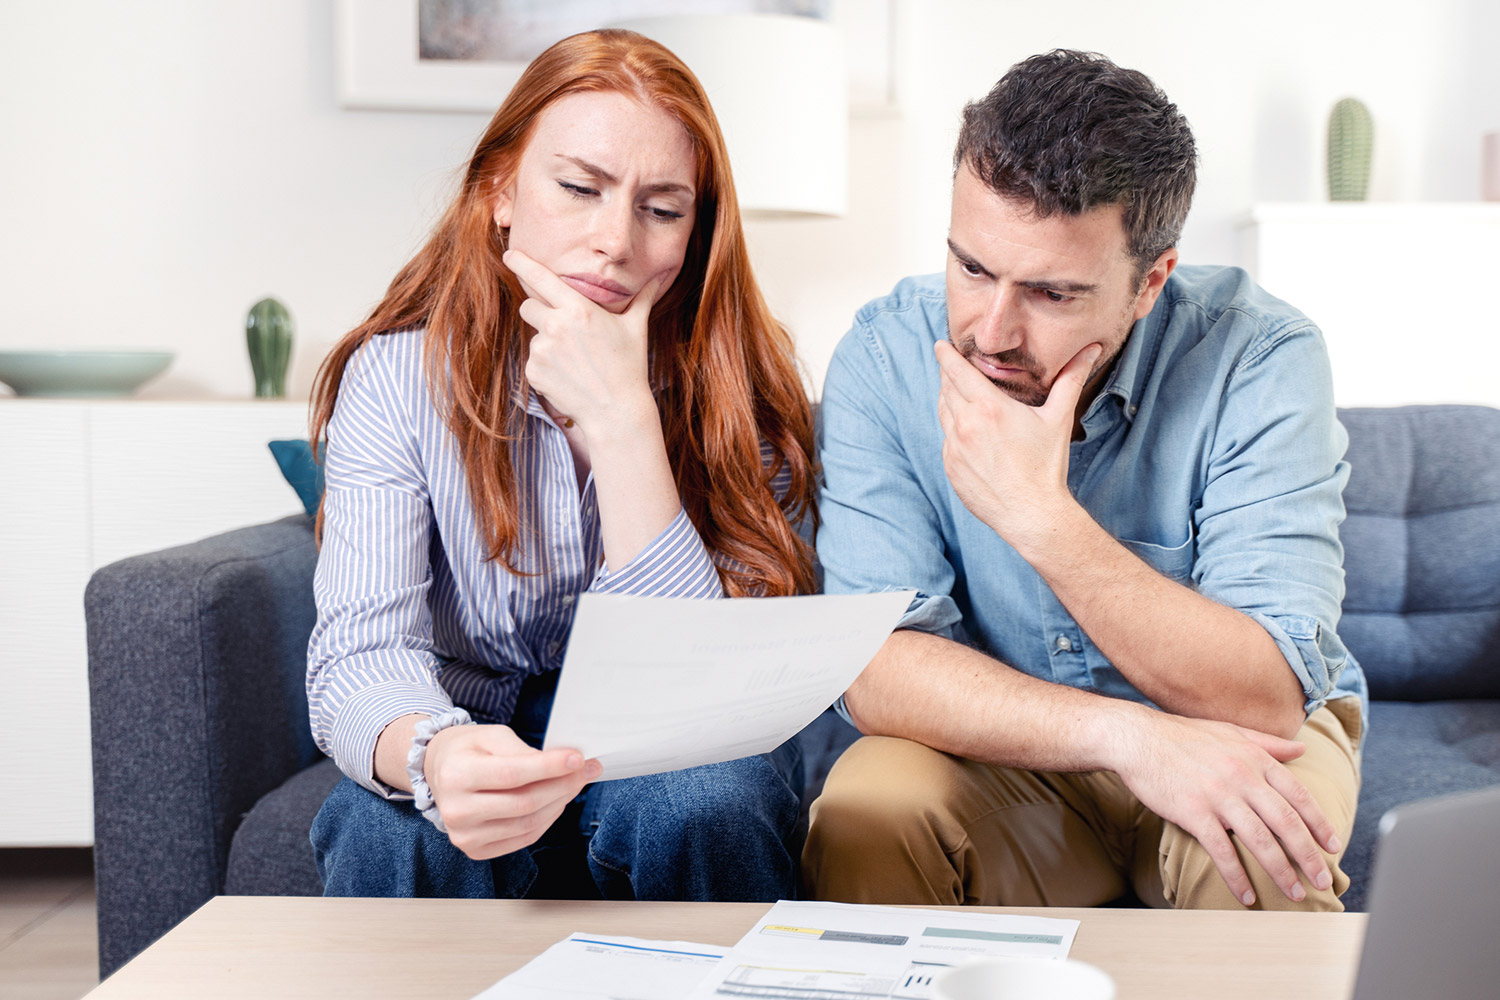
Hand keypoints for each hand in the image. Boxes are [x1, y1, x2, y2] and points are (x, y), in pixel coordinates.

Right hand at [423, 723, 602, 859]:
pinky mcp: (475, 849)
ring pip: (528, 824)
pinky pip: (523, 838)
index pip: (512, 775)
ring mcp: (464, 835)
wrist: (440, 771)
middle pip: (524, 803)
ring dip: (559, 803)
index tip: (577, 758)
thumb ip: (524, 751)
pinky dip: (546, 819)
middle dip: (562, 785)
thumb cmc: (469, 750)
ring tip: (575, 783)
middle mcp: (456, 810)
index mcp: (456, 775)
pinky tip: (557, 801)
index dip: (549, 768)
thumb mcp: (492, 735)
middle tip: (585, 770)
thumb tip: (563, 764)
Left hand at [504, 248, 665, 436]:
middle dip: (540, 312)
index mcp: (578, 309)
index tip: (509, 254)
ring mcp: (542, 350)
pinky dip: (546, 367)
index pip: (540, 278)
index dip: (521, 263)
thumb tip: (659, 277)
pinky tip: (568, 376)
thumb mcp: (636, 328)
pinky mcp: (534, 372)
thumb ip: (642, 298)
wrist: (616, 410)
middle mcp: (556, 326)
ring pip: (533, 335)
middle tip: (565, 330)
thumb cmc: (629, 366)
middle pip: (528, 305)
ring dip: (547, 343)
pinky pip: (533, 360)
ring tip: (575, 361)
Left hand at [933, 339, 1100, 551]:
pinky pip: (947, 441)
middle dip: (948, 376)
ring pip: (943, 414)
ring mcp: (954, 448)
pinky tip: (969, 433)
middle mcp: (965, 425)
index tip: (940, 345)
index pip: (956, 371)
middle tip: (952, 367)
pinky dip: (954, 431)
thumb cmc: (1046, 466)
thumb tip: (1089, 349)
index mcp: (988, 407)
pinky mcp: (951, 468)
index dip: (946, 355)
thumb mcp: (1059, 418)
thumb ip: (1071, 379)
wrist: (1031, 514)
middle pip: (946, 390)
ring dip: (949, 401)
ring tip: (959, 395)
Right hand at [1112, 709, 1340, 905]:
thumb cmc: (1182, 735)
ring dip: (1281, 871)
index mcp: (1254, 759)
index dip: (1318, 823)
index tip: (1332, 846)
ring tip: (1295, 893)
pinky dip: (1236, 876)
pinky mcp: (1193, 812)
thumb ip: (1268, 743)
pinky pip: (1221, 850)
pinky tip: (1246, 896)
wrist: (1137, 738)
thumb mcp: (1230, 732)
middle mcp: (1242, 777)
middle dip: (1308, 856)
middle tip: (1322, 880)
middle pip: (1286, 822)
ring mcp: (1218, 795)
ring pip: (1260, 840)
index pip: (1297, 795)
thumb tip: (1302, 750)